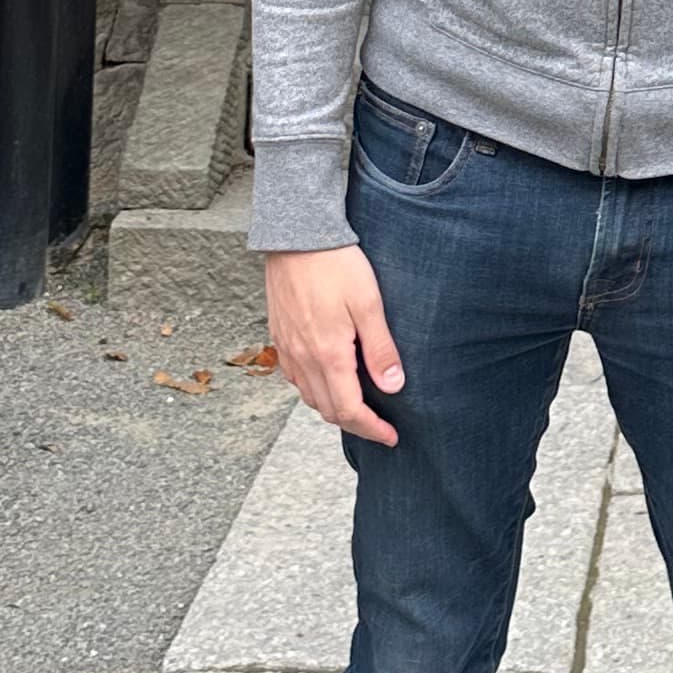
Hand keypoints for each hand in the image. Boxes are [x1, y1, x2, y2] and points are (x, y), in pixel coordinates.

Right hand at [265, 245, 405, 445]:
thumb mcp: (369, 303)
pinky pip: (295, 377)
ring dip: (333, 408)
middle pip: (327, 410)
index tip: (391, 436)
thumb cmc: (336, 264)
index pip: (349, 410)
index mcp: (328, 354)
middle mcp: (302, 358)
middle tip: (379, 425)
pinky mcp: (278, 335)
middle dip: (355, 424)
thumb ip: (380, 349)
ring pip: (308, 396)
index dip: (372, 429)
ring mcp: (287, 348)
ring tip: (358, 405)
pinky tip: (329, 377)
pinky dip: (314, 389)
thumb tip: (393, 387)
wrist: (297, 235)